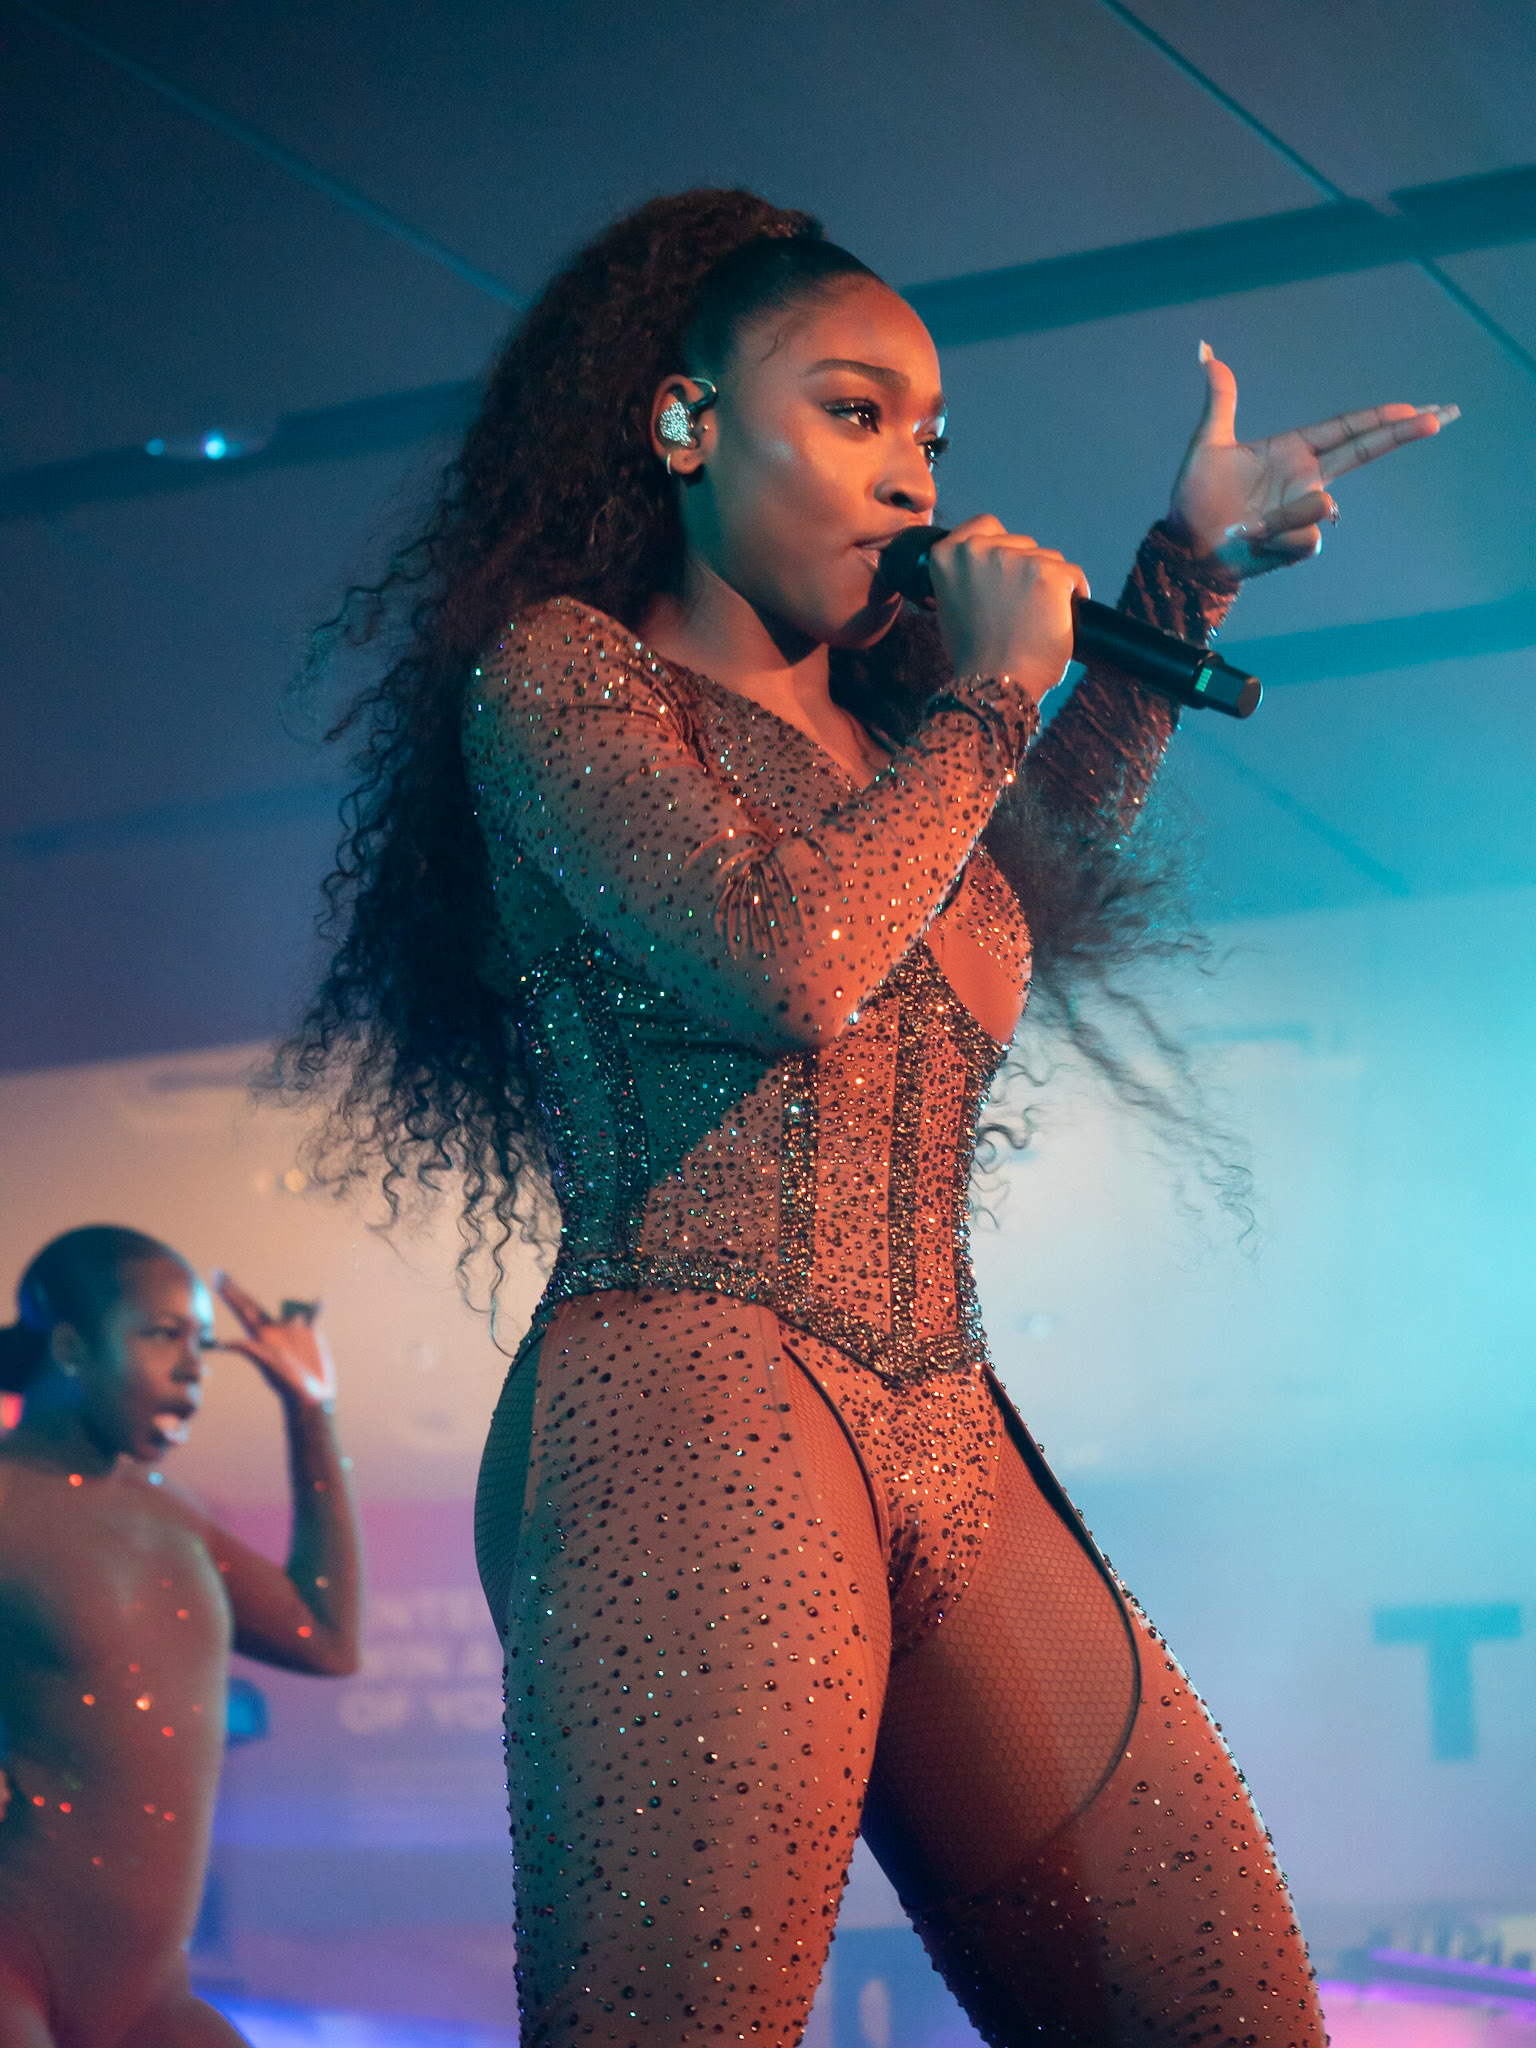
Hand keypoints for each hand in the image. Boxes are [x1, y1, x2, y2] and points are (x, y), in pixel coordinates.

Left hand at [213, 1272, 336, 1411]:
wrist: (309, 1397)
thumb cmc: (287, 1383)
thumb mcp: (267, 1365)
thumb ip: (250, 1351)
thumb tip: (225, 1343)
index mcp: (259, 1335)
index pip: (241, 1308)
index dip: (228, 1291)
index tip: (216, 1275)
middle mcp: (272, 1331)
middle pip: (251, 1304)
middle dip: (235, 1290)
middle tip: (220, 1274)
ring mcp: (291, 1332)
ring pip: (286, 1307)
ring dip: (285, 1300)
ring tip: (284, 1297)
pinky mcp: (310, 1335)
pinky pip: (313, 1315)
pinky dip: (317, 1307)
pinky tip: (321, 1300)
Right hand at [928, 515, 1089, 702]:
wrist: (997, 682)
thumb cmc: (974, 654)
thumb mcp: (949, 606)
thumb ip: (964, 579)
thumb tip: (984, 574)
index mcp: (948, 555)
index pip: (984, 525)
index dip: (1001, 543)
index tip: (1008, 562)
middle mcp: (980, 549)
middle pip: (1021, 542)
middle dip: (1027, 567)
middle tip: (1023, 604)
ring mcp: (1016, 559)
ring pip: (1048, 558)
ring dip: (1050, 582)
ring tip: (1041, 616)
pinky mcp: (1049, 573)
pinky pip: (1072, 575)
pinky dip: (1074, 593)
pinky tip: (1064, 616)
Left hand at [1171, 343, 1457, 578]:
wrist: (1187, 547)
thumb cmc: (1197, 498)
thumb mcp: (1208, 443)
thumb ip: (1221, 399)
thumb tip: (1206, 352)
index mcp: (1293, 450)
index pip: (1347, 428)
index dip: (1381, 417)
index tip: (1417, 407)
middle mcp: (1307, 478)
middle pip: (1367, 450)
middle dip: (1405, 432)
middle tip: (1446, 415)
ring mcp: (1306, 512)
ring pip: (1320, 506)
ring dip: (1280, 518)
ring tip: (1244, 526)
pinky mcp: (1299, 544)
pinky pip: (1304, 536)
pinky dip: (1273, 539)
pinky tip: (1253, 542)